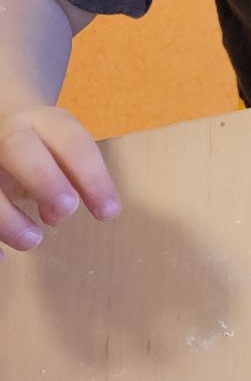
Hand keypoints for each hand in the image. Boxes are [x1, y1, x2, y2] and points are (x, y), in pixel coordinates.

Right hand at [0, 106, 118, 254]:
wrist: (1, 127)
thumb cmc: (41, 150)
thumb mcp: (61, 154)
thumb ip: (69, 177)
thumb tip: (64, 209)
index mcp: (44, 122)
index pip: (72, 143)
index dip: (92, 177)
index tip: (109, 213)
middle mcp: (7, 132)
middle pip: (18, 146)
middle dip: (44, 178)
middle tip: (66, 211)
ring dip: (7, 216)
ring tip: (33, 240)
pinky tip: (2, 257)